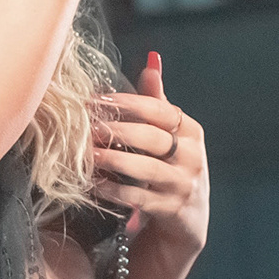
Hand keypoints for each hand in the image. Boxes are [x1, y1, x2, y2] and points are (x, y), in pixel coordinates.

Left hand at [93, 51, 208, 254]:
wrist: (188, 220)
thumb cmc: (172, 167)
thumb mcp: (171, 134)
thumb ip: (158, 100)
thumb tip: (151, 58)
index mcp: (191, 131)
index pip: (160, 110)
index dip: (128, 103)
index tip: (96, 99)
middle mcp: (192, 156)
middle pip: (153, 138)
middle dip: (118, 131)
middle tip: (86, 127)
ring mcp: (183, 185)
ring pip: (147, 170)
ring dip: (115, 161)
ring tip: (88, 154)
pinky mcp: (171, 211)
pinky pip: (139, 199)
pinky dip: (115, 191)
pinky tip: (94, 184)